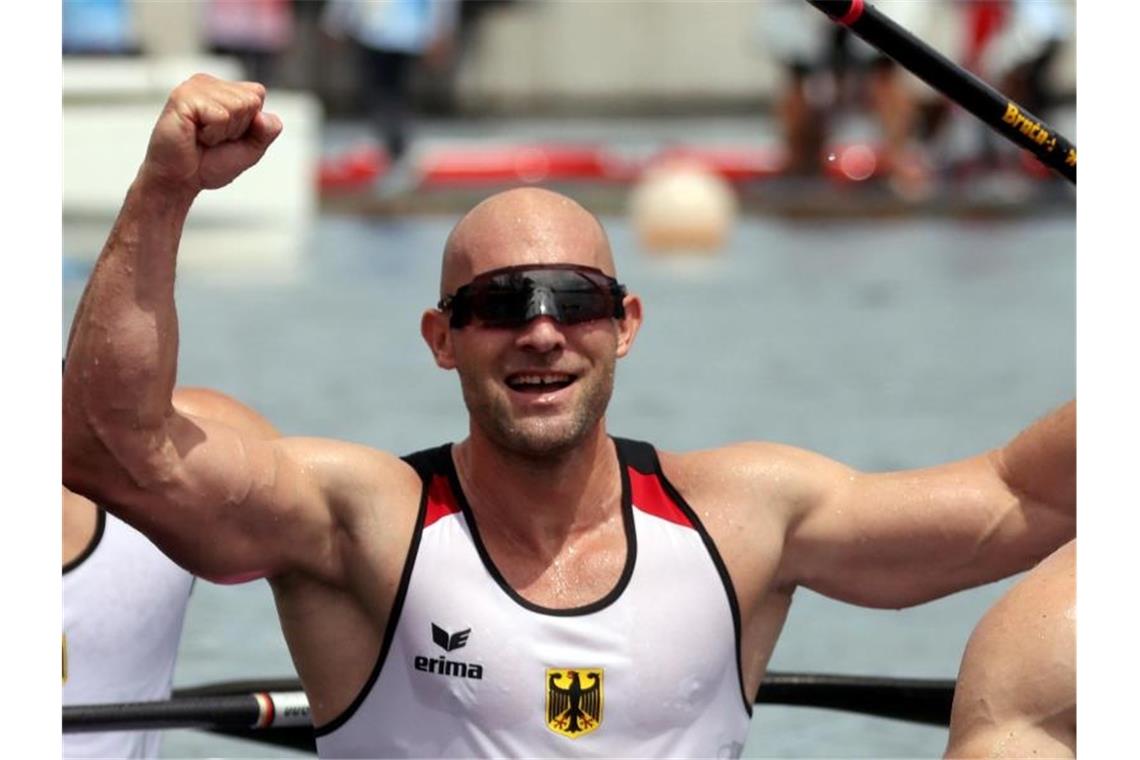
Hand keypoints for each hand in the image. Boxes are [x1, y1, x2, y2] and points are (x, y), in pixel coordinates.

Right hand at [139, 73, 282, 197]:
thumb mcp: (251, 149)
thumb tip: (263, 116)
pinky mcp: (183, 98)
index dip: (249, 123)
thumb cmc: (209, 162)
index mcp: (223, 89)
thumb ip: (267, 131)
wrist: (180, 180)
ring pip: (238, 106)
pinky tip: (194, 135)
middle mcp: (208, 84)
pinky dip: (212, 134)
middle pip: (250, 100)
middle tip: (212, 138)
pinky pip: (220, 115)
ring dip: (223, 132)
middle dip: (237, 128)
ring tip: (202, 137)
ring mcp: (194, 88)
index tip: (227, 135)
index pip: (257, 94)